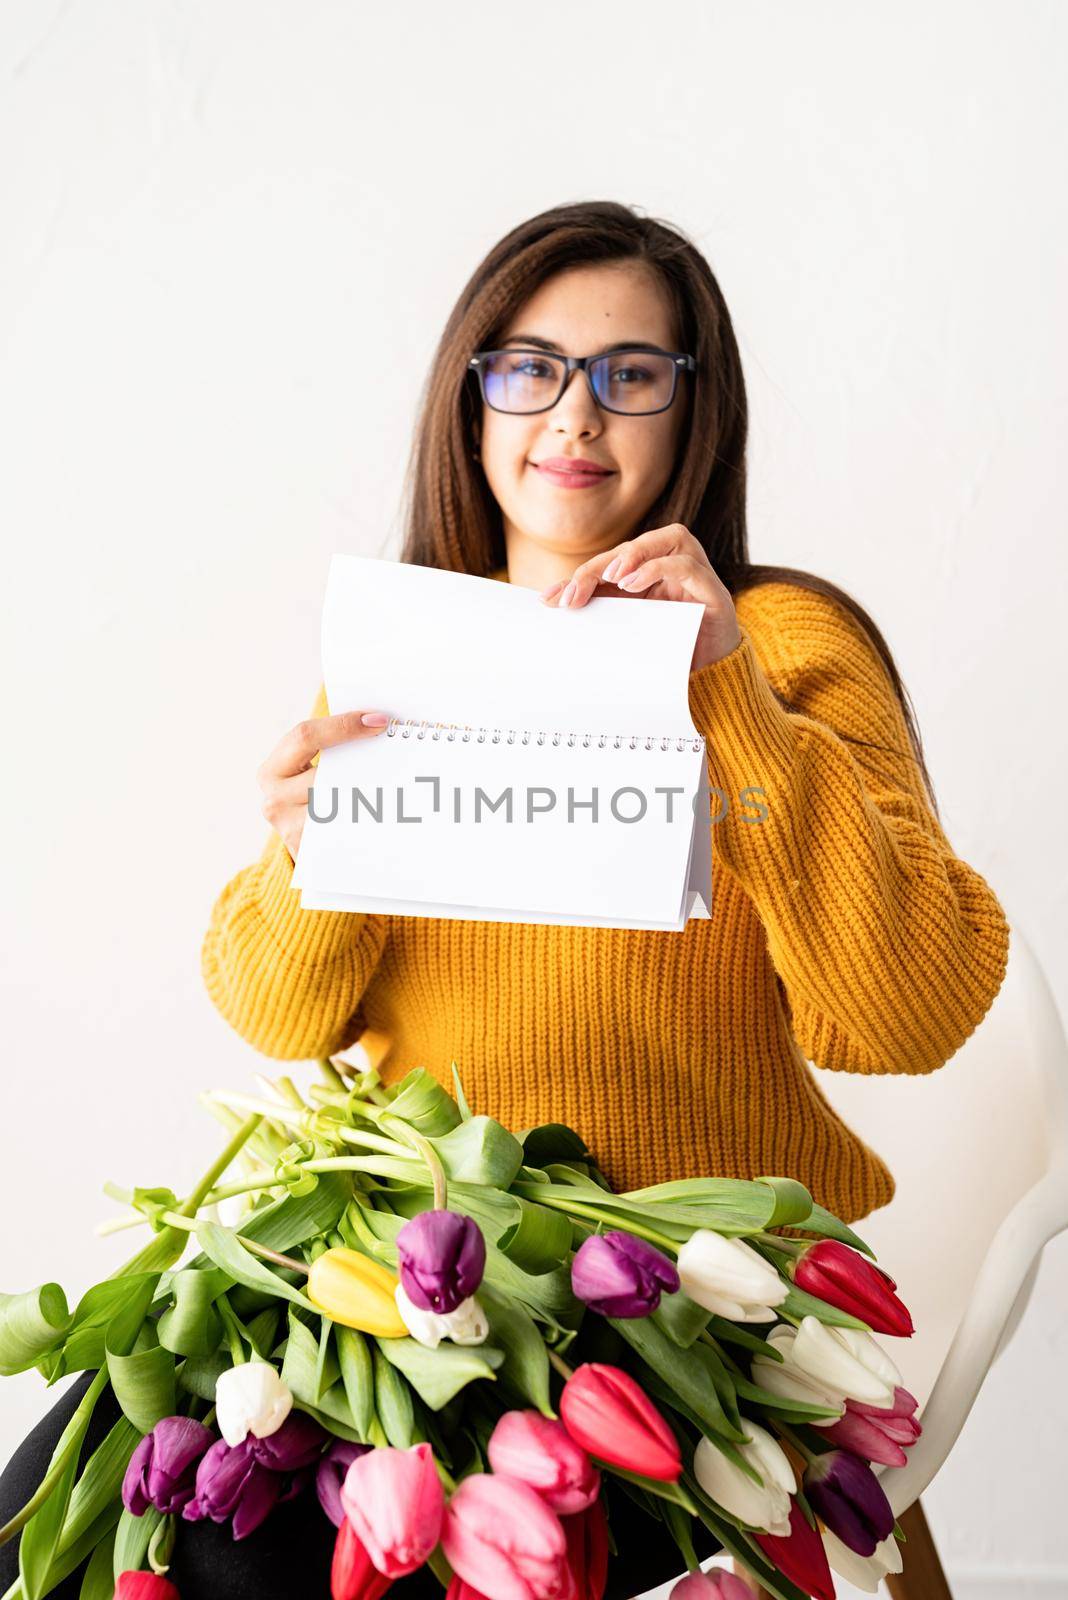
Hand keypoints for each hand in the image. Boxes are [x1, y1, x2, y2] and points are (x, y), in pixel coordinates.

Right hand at [258, 708, 390, 863]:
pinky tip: (389, 810)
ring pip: (340, 801)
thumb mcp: (310, 770)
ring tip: (398, 782)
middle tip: (399, 748)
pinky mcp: (311, 851)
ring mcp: (290, 829)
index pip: (305, 737)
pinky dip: (370, 816)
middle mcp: (274, 800)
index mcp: (273, 771)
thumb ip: (330, 747)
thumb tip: (375, 722)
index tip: (379, 721)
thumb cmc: (314, 795)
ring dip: (372, 790)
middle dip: (365, 760)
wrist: (308, 848)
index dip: (343, 725)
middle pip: (327, 771)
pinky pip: (346, 827)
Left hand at [538, 524, 741, 671]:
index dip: (582, 575)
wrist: (710, 686)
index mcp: (652, 575)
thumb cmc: (668, 656)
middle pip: (634, 547)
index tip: (550, 599)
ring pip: (668, 539)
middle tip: (572, 594)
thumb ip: (599, 611)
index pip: (614, 563)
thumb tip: (549, 601)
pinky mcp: (713, 590)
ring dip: (633, 554)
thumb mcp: (627, 631)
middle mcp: (674, 566)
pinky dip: (657, 568)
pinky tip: (632, 584)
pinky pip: (686, 565)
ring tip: (609, 578)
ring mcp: (697, 574)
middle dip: (599, 566)